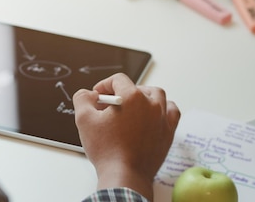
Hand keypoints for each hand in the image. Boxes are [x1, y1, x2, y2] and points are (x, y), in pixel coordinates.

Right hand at [73, 73, 180, 200]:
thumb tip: (87, 94)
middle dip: (123, 92)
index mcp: (132, 97)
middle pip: (138, 87)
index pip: (118, 80)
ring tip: (133, 107)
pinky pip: (172, 112)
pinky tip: (153, 115)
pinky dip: (163, 109)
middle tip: (111, 105)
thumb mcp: (84, 120)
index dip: (105, 85)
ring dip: (144, 97)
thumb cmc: (107, 150)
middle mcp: (151, 104)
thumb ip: (82, 99)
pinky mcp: (168, 132)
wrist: (125, 175)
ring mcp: (162, 118)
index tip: (98, 96)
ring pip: (157, 97)